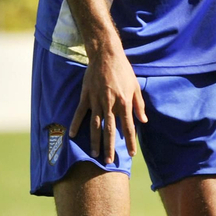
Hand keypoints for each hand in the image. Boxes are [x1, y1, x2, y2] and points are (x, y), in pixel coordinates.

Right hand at [69, 46, 146, 162]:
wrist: (106, 55)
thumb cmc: (123, 70)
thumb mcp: (136, 86)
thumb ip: (139, 105)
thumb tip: (143, 121)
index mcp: (124, 103)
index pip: (128, 127)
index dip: (130, 141)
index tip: (131, 153)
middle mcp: (110, 104)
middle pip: (110, 130)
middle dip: (110, 147)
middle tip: (110, 161)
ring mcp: (96, 101)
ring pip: (95, 125)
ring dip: (95, 141)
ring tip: (94, 154)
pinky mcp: (86, 96)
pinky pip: (80, 113)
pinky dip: (75, 124)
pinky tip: (72, 135)